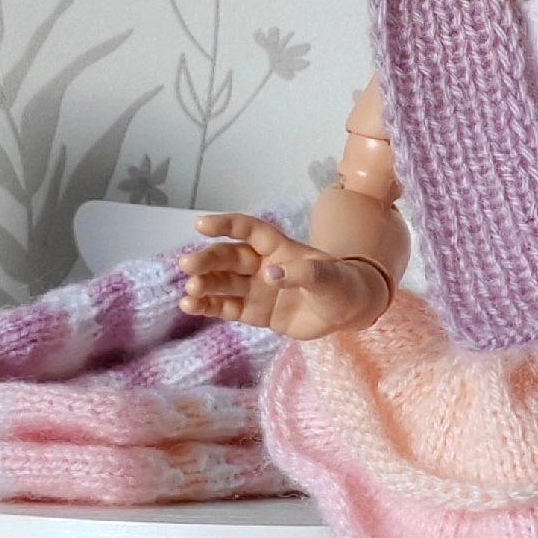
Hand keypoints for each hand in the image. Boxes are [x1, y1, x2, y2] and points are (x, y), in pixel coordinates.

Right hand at [180, 214, 389, 341]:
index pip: (248, 230)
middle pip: (229, 258)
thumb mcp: (328, 276)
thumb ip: (300, 274)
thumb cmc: (341, 284)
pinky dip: (209, 307)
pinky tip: (190, 306)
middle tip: (188, 265)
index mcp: (278, 247)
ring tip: (189, 291)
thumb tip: (268, 275)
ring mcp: (257, 289)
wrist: (348, 311)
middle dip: (208, 260)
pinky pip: (227, 308)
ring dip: (205, 285)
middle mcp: (262, 265)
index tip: (201, 225)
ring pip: (224, 284)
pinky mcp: (255, 312)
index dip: (226, 225)